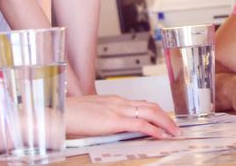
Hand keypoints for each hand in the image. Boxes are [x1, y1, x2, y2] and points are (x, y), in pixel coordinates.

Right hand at [65, 96, 179, 138]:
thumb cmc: (70, 114)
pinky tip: (160, 135)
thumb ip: (102, 117)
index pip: (141, 103)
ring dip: (165, 123)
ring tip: (173, 132)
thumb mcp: (90, 114)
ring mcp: (118, 110)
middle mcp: (118, 102)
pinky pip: (140, 124)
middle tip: (175, 127)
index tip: (164, 119)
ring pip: (150, 113)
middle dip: (165, 117)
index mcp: (113, 100)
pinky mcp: (114, 121)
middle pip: (150, 106)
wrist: (59, 112)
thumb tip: (107, 125)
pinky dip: (153, 129)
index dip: (155, 111)